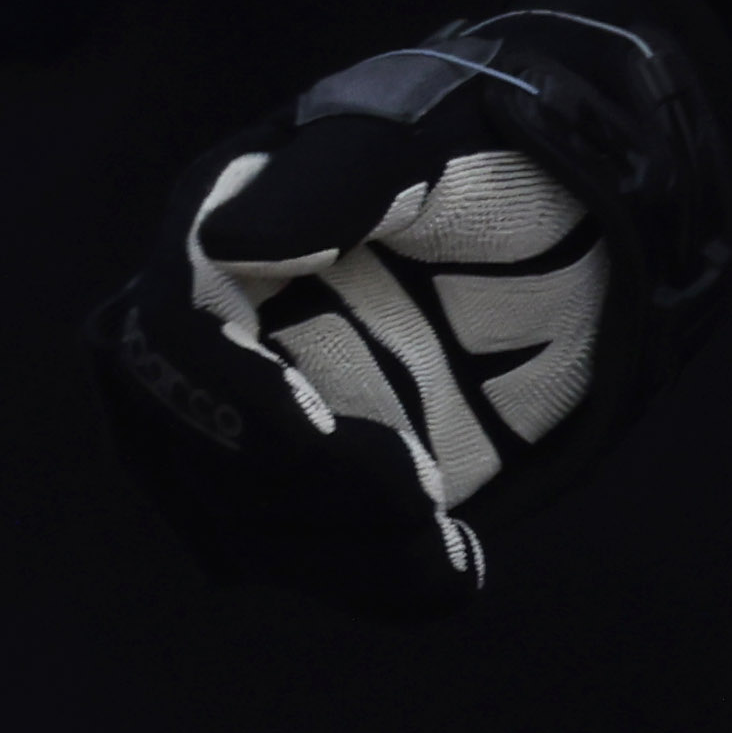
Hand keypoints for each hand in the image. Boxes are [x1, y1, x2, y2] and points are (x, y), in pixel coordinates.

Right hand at [89, 7, 725, 611]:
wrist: (564, 215)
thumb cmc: (479, 155)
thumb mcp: (420, 148)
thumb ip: (332, 184)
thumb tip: (220, 243)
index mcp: (218, 237)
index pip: (168, 332)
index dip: (226, 393)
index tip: (319, 427)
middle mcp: (222, 338)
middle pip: (190, 447)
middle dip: (294, 488)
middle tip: (412, 485)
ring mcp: (272, 420)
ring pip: (244, 523)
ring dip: (341, 551)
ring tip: (448, 541)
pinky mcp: (329, 484)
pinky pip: (317, 559)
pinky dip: (379, 583)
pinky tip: (453, 570)